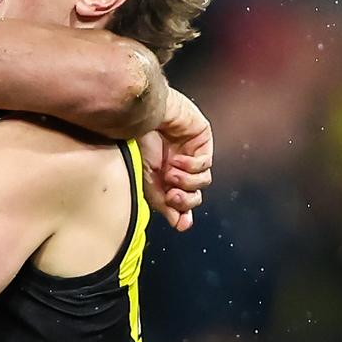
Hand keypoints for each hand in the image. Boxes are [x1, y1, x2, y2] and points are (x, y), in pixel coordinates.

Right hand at [139, 89, 212, 230]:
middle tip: (172, 196)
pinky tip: (178, 159)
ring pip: (203, 182)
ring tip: (171, 173)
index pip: (180, 202)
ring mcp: (191, 154)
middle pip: (194, 195)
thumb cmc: (136, 143)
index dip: (182, 213)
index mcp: (162, 177)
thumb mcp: (145, 179)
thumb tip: (182, 226)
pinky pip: (206, 163)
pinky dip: (192, 166)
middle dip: (185, 200)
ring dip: (187, 182)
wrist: (141, 116)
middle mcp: (178, 167)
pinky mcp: (201, 141)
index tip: (181, 222)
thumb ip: (163, 203)